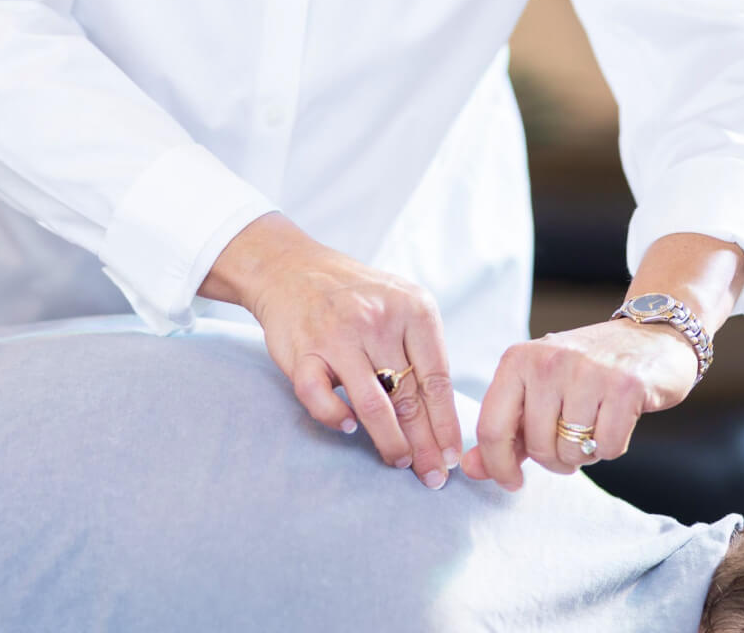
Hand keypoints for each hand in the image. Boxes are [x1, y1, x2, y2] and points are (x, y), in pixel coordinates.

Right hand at [203, 215, 462, 488]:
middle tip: (433, 476)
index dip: (447, 424)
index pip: (437, 378)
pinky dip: (334, 417)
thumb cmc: (355, 297)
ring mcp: (338, 335)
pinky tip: (347, 428)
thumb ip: (421, 350)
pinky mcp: (302, 350)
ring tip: (399, 461)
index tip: (452, 456)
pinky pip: (320, 397)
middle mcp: (378, 319)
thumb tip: (443, 420)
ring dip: (390, 441)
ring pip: (373, 403)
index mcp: (413, 307)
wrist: (292, 267)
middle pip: (410, 396)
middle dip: (425, 444)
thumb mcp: (399, 305)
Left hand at [461, 318, 696, 488]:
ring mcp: (587, 371)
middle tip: (568, 446)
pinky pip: (607, 448)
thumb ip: (504, 431)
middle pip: (536, 446)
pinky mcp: (625, 386)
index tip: (511, 482)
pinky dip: (611, 447)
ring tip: (592, 427)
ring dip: (584, 453)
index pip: (492, 427)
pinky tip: (615, 421)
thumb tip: (469, 469)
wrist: (650, 335)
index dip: (497, 465)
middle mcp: (548, 361)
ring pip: (572, 451)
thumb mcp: (537, 390)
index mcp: (518, 359)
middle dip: (553, 460)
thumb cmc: (585, 370)